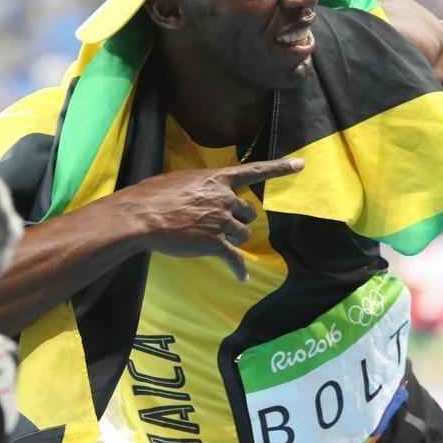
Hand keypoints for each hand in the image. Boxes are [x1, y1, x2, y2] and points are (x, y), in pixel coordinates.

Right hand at [119, 157, 303, 280]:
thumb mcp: (179, 180)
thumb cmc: (152, 196)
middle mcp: (224, 197)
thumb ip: (198, 187)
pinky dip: (238, 269)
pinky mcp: (214, 243)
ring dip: (234, 240)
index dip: (279, 168)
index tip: (300, 164)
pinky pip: (234, 259)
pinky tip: (241, 277)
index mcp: (217, 179)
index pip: (253, 171)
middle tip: (223, 225)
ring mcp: (221, 220)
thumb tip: (198, 195)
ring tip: (216, 243)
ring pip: (242, 234)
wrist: (142, 216)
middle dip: (239, 220)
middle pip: (248, 211)